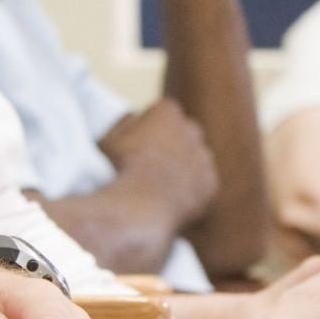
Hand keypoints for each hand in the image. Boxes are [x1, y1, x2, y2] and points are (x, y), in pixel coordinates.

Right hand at [98, 99, 217, 224]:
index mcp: (168, 112)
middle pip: (182, 133)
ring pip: (194, 159)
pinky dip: (189, 191)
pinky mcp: (210, 184)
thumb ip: (125, 122)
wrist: (140, 206)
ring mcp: (204, 157)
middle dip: (170, 144)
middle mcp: (192, 130)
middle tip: (150, 164)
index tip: (138, 143)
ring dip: (182, 168)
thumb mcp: (109, 138)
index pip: (162, 113)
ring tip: (158, 186)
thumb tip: (135, 118)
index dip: (149, 128)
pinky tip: (170, 200)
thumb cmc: (120, 169)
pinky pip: (200, 185)